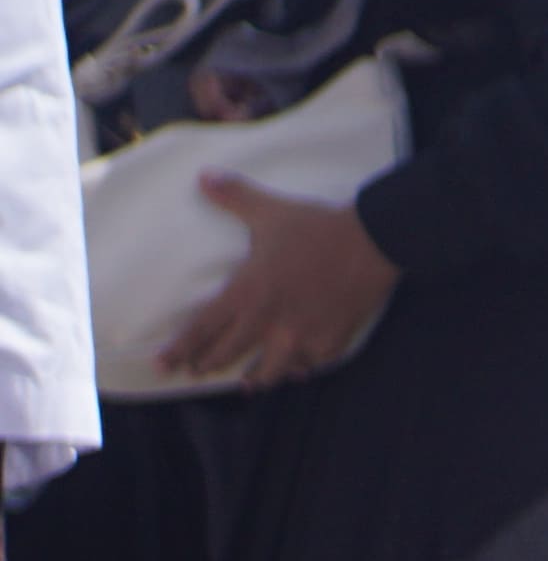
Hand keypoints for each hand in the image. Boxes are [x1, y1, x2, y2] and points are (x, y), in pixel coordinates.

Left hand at [161, 177, 393, 387]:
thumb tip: (204, 176)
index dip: (179, 348)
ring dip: (254, 378)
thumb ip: (234, 196)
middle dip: (207, 364)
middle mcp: (269, 320)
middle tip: (194, 372)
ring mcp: (301, 335)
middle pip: (228, 353)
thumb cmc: (317, 228)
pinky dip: (299, 369)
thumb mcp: (271, 210)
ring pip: (268, 369)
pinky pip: (309, 364)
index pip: (202, 327)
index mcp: (248, 292)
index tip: (162, 363)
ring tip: (246, 384)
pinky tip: (295, 371)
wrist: (372, 243)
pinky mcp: (330, 340)